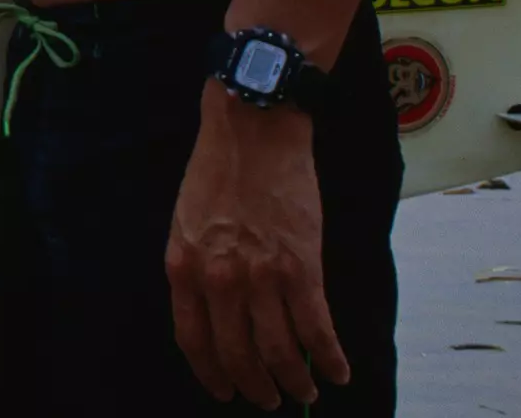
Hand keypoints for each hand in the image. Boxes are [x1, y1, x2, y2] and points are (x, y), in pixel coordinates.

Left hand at [166, 85, 349, 408]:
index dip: (212, 373)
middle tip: (269, 398)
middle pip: (238, 354)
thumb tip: (213, 313)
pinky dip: (329, 358)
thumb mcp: (186, 223)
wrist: (254, 130)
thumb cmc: (218, 170)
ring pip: (279, 352)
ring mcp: (261, 276)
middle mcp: (219, 280)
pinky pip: (316, 329)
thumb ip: (196, 268)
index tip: (225, 390)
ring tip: (304, 392)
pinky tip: (336, 371)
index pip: (194, 341)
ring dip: (295, 381)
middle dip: (256, 386)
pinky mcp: (302, 268)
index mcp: (184, 268)